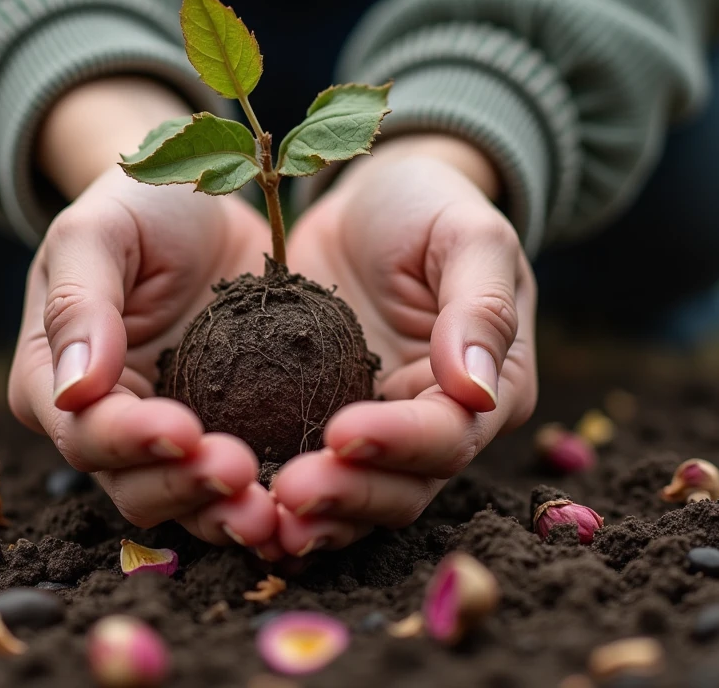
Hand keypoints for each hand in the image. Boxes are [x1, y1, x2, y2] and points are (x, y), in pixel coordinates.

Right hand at [7, 77, 277, 547]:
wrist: (204, 202)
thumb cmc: (139, 205)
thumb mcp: (98, 230)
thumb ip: (79, 304)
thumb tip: (73, 391)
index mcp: (54, 380)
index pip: (84, 431)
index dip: (131, 440)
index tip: (182, 432)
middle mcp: (106, 423)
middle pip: (134, 482)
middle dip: (186, 486)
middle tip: (239, 473)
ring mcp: (169, 436)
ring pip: (188, 499)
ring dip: (227, 511)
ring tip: (275, 510)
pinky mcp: (229, 432)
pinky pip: (245, 482)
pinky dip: (270, 497)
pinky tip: (306, 500)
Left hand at [268, 133, 537, 556]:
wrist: (373, 201)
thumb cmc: (433, 206)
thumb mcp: (470, 234)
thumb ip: (482, 305)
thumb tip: (476, 389)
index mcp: (492, 388)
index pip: (449, 435)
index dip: (400, 443)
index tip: (344, 433)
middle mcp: (436, 427)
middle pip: (401, 487)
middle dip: (347, 495)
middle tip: (290, 493)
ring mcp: (377, 433)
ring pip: (351, 497)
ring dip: (309, 515)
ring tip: (257, 516)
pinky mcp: (318, 423)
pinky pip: (301, 469)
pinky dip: (273, 495)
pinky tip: (226, 501)